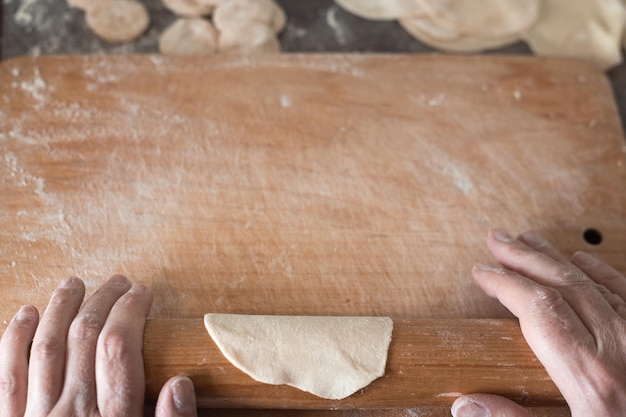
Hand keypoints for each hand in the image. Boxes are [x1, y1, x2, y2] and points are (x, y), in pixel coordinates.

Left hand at [0, 275, 197, 416]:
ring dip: (60, 308)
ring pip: (45, 346)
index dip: (131, 311)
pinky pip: (6, 375)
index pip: (119, 347)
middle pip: (84, 337)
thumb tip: (180, 384)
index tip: (143, 293)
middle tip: (118, 282)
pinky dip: (13, 341)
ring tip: (74, 283)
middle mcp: (70, 412)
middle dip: (103, 301)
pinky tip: (26, 315)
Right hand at [452, 229, 625, 416]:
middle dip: (524, 258)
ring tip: (528, 241)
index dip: (504, 283)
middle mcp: (617, 347)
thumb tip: (467, 406)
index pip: (537, 307)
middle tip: (497, 240)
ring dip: (556, 258)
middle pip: (563, 284)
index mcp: (590, 376)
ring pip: (594, 283)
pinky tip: (584, 259)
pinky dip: (603, 272)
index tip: (480, 272)